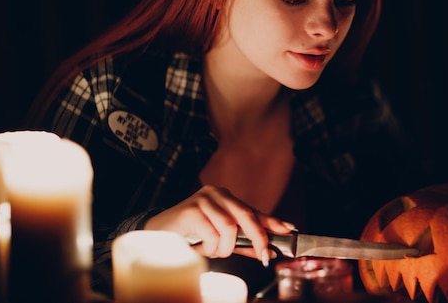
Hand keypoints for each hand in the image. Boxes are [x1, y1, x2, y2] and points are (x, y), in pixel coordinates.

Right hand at [143, 184, 293, 265]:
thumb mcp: (219, 238)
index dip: (272, 221)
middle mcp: (217, 193)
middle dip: (258, 238)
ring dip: (223, 248)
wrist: (158, 231)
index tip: (288, 230)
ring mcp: (204, 199)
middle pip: (245, 215)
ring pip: (229, 228)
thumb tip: (265, 251)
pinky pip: (212, 235)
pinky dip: (209, 248)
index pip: (253, 210)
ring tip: (212, 251)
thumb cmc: (191, 234)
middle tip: (264, 254)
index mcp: (226, 198)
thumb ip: (242, 243)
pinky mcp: (191, 209)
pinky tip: (199, 247)